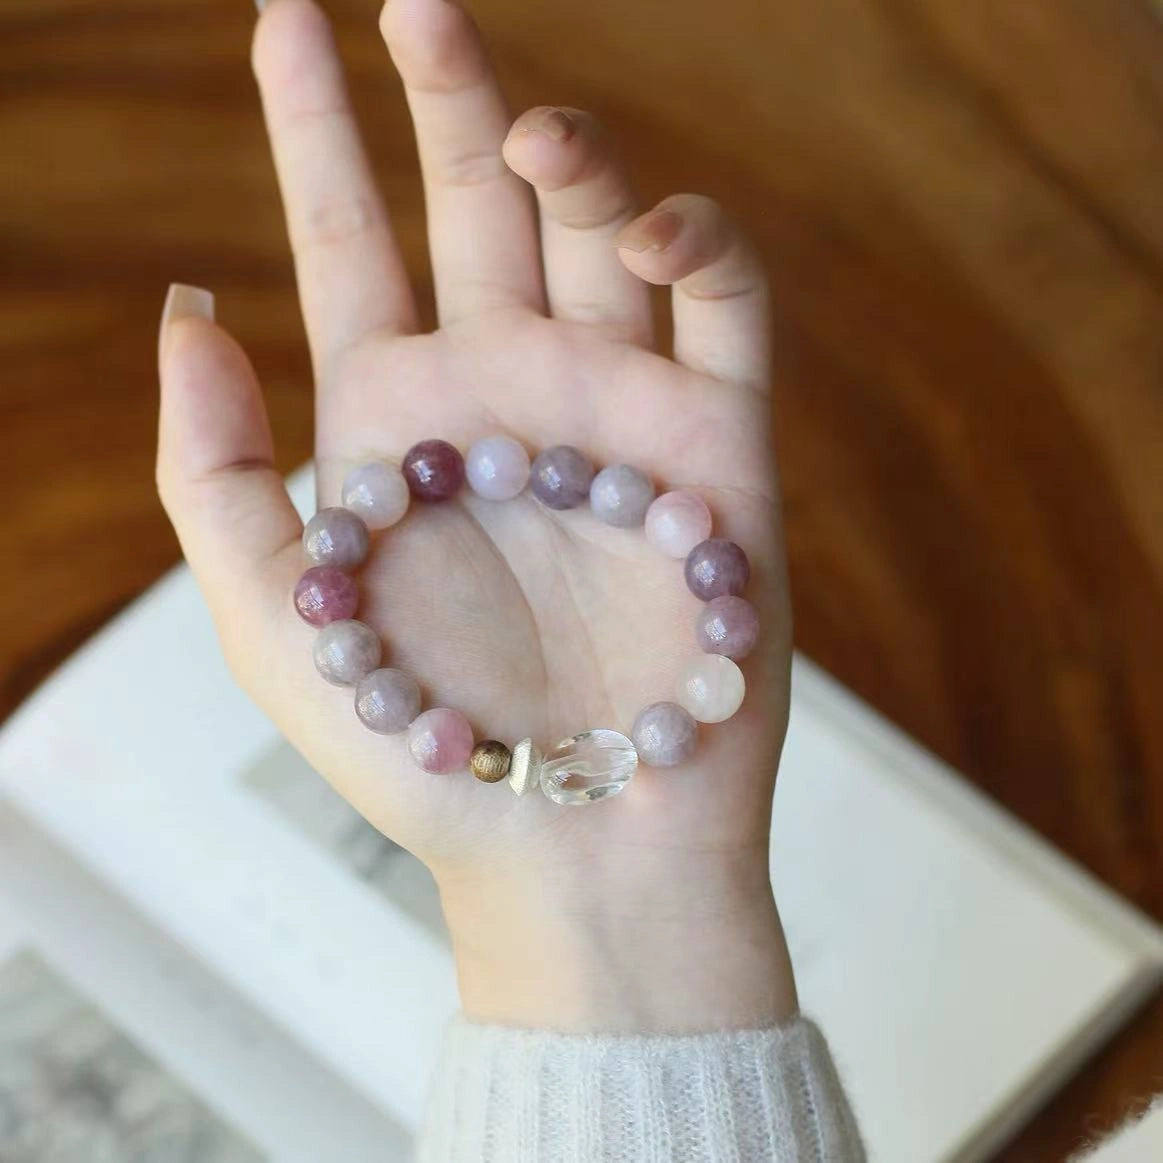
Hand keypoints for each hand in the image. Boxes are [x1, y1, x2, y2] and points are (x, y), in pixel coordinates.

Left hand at [158, 0, 795, 1032]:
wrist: (569, 840)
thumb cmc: (416, 748)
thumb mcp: (274, 614)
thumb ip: (215, 467)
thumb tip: (190, 306)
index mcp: (400, 419)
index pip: (351, 240)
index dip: (313, 131)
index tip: (284, 19)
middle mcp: (509, 395)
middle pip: (477, 206)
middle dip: (445, 98)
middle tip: (411, 4)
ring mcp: (616, 409)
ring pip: (602, 232)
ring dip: (572, 158)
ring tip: (531, 138)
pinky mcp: (719, 444)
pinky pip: (724, 308)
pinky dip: (697, 246)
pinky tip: (649, 236)